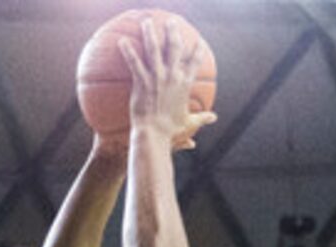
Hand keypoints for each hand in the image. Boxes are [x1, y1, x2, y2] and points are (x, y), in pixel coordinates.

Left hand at [120, 15, 217, 150]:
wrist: (154, 135)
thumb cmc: (170, 130)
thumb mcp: (189, 122)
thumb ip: (202, 117)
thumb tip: (214, 118)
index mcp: (185, 83)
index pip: (195, 61)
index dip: (198, 50)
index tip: (198, 41)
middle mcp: (173, 76)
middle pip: (175, 47)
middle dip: (173, 31)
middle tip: (171, 22)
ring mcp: (157, 77)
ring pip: (153, 49)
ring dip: (149, 33)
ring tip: (146, 22)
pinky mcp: (142, 82)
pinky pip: (134, 63)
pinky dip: (128, 52)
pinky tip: (121, 42)